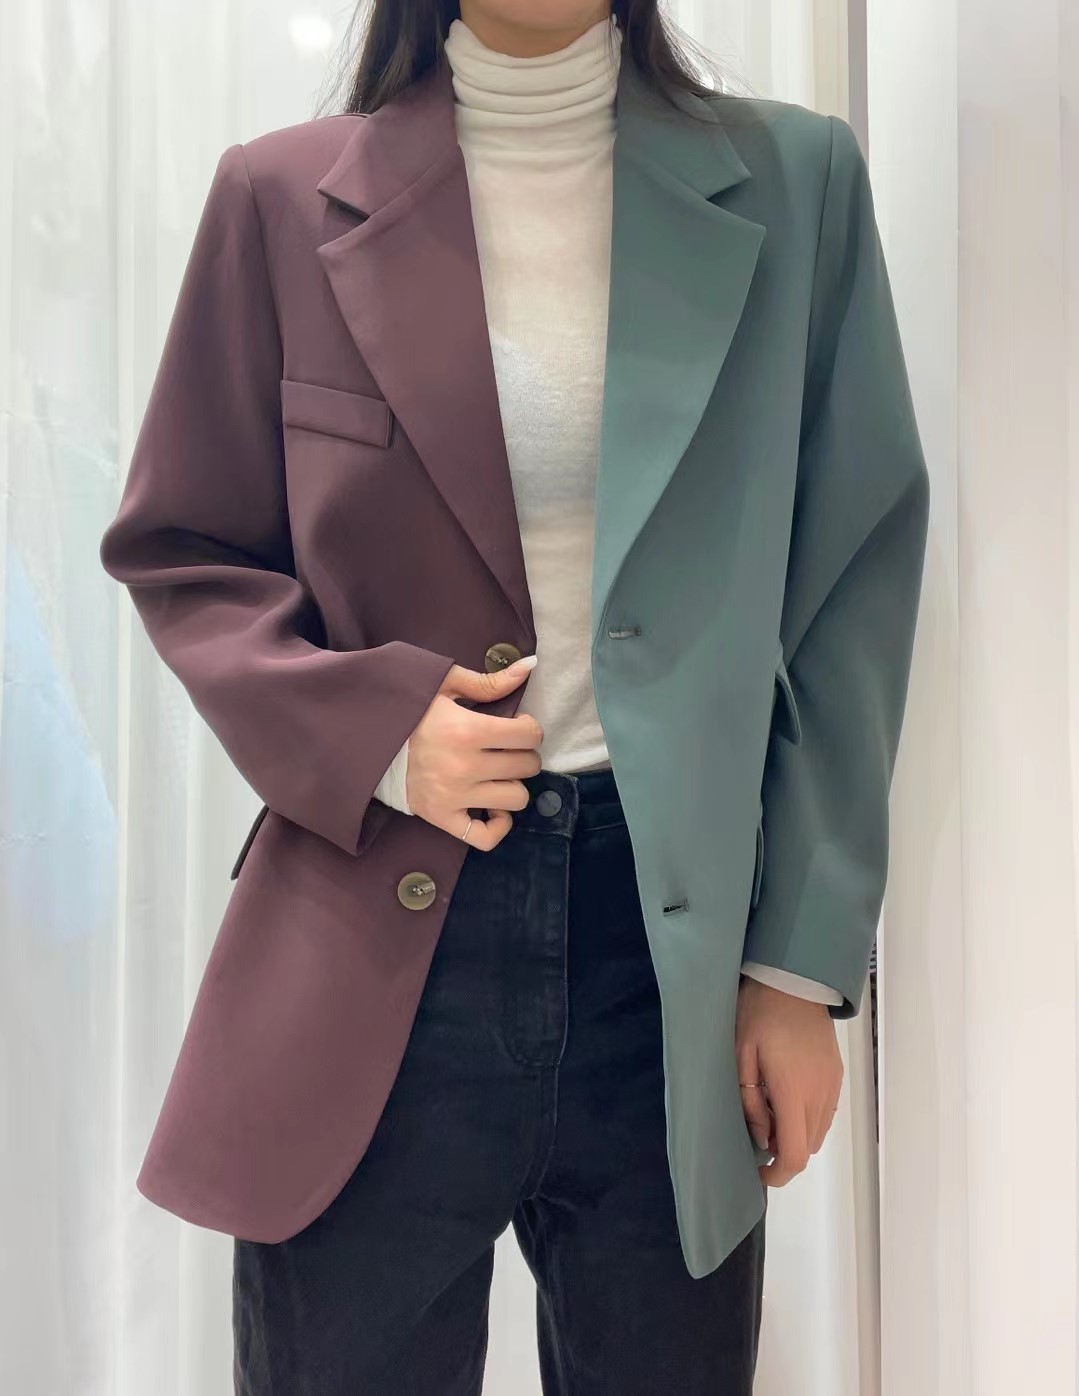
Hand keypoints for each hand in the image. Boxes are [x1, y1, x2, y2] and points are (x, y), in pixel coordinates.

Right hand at [405, 657, 542, 849]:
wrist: (369, 742)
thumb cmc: (410, 711)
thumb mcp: (444, 685)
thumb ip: (489, 680)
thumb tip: (531, 666)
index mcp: (466, 730)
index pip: (529, 735)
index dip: (529, 728)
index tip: (517, 726)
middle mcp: (464, 766)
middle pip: (527, 766)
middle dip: (523, 754)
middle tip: (506, 749)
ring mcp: (454, 796)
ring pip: (516, 799)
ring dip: (513, 786)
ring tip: (497, 775)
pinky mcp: (443, 818)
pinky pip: (486, 837)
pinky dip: (497, 825)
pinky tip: (493, 808)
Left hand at [735, 975, 843, 1187]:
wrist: (793, 981)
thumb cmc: (759, 1014)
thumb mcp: (741, 1056)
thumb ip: (750, 1102)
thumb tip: (762, 1138)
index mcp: (793, 1091)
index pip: (795, 1153)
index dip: (779, 1174)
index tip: (760, 1173)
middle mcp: (820, 1094)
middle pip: (809, 1147)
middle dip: (783, 1151)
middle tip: (758, 1129)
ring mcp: (832, 1084)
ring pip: (819, 1132)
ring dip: (797, 1134)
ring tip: (769, 1110)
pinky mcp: (836, 1075)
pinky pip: (825, 1112)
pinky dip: (807, 1118)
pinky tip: (786, 1096)